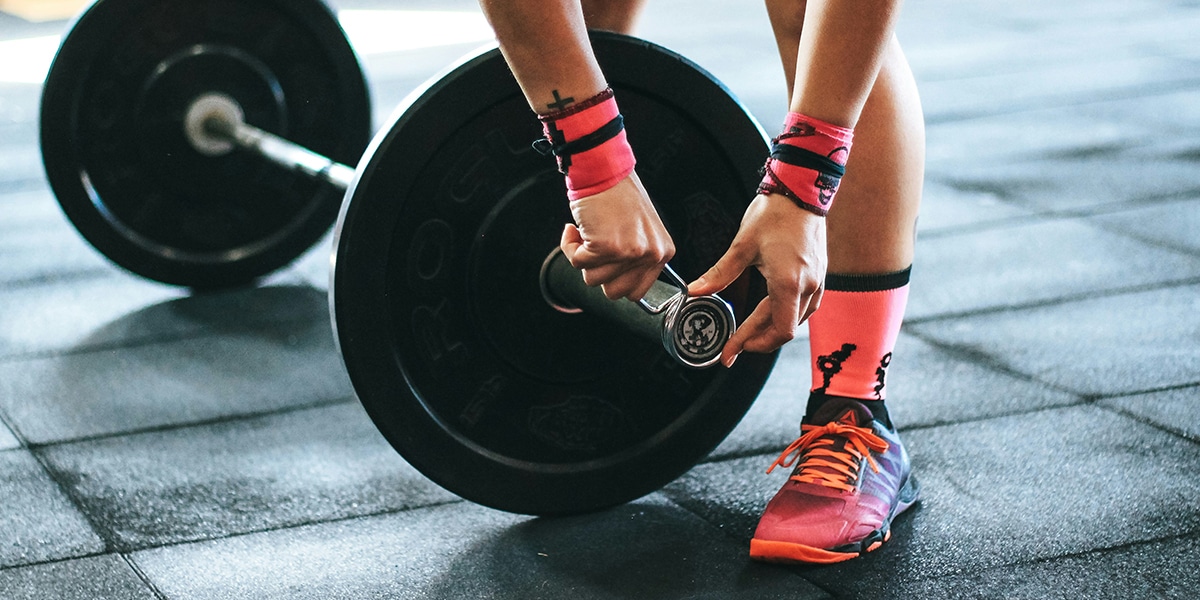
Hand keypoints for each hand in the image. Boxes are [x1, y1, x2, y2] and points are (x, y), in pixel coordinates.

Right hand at [560, 171, 675, 300]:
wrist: (603, 169)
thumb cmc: (618, 194)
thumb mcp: (641, 231)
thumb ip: (636, 258)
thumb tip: (619, 284)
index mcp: (662, 252)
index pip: (636, 292)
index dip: (615, 280)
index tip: (608, 263)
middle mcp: (650, 254)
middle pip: (614, 293)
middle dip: (598, 272)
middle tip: (597, 247)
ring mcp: (629, 252)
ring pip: (592, 279)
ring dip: (583, 257)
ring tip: (589, 232)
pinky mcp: (605, 246)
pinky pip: (577, 262)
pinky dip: (570, 246)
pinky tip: (576, 228)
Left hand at [687, 193, 826, 366]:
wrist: (803, 189)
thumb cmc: (775, 213)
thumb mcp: (742, 246)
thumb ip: (719, 273)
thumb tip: (695, 291)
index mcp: (789, 283)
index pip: (777, 331)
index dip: (752, 345)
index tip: (731, 351)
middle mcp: (808, 287)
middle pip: (784, 330)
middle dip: (757, 341)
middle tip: (734, 346)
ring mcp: (818, 281)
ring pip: (797, 320)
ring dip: (772, 330)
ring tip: (749, 333)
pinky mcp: (820, 275)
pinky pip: (805, 307)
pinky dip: (786, 316)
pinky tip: (771, 314)